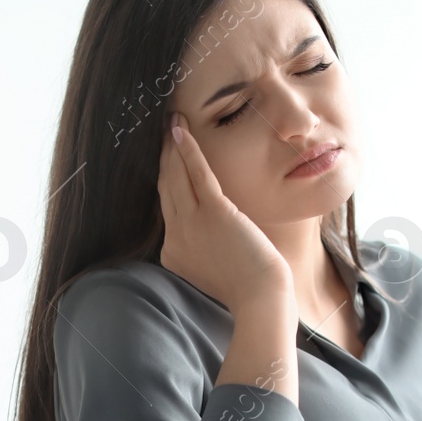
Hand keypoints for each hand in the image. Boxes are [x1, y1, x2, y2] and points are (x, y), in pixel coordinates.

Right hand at [157, 111, 293, 315]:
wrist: (260, 297)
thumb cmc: (247, 286)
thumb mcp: (214, 267)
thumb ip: (204, 247)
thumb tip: (210, 227)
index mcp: (173, 253)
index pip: (167, 209)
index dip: (166, 180)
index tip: (166, 158)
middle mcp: (176, 237)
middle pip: (166, 188)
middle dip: (163, 157)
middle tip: (161, 131)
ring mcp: (191, 225)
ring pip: (176, 177)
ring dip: (172, 146)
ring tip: (171, 122)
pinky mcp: (213, 213)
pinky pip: (196, 174)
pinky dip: (188, 150)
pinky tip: (182, 131)